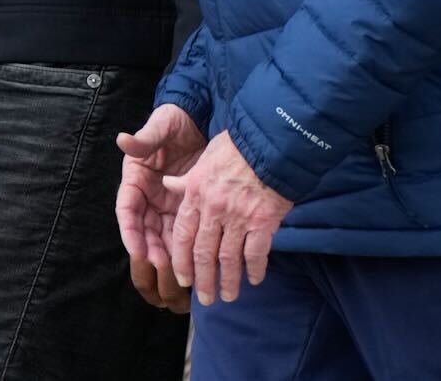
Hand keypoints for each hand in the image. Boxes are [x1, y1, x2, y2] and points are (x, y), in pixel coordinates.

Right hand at [115, 103, 205, 312]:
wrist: (200, 118)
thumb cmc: (174, 120)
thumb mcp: (160, 125)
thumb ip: (145, 138)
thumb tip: (124, 139)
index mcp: (135, 179)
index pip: (127, 210)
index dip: (130, 231)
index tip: (136, 249)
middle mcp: (148, 197)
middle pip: (144, 231)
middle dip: (150, 252)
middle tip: (160, 268)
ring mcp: (166, 205)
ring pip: (162, 237)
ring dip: (168, 256)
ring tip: (177, 272)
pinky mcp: (185, 209)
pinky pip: (182, 233)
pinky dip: (186, 249)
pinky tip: (195, 263)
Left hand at [163, 131, 293, 305]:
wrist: (272, 142)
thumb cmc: (238, 147)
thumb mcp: (206, 157)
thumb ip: (188, 178)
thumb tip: (169, 184)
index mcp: (196, 193)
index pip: (184, 235)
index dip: (182, 261)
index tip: (183, 278)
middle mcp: (214, 209)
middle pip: (204, 253)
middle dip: (203, 280)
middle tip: (206, 299)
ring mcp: (238, 217)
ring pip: (228, 259)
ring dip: (228, 281)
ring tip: (228, 296)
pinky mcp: (263, 221)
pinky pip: (256, 254)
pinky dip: (255, 270)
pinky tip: (255, 280)